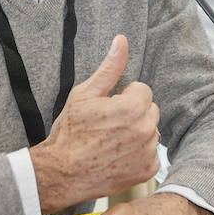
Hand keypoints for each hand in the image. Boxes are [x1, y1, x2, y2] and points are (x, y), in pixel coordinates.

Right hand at [30, 35, 159, 213]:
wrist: (62, 173)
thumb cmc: (70, 133)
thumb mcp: (84, 95)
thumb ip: (109, 68)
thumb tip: (121, 41)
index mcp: (132, 108)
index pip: (143, 90)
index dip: (123, 97)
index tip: (108, 109)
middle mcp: (145, 130)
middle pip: (150, 110)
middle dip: (134, 113)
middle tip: (109, 125)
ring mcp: (147, 152)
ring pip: (151, 131)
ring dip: (138, 132)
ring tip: (112, 141)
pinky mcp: (148, 170)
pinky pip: (151, 153)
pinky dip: (139, 154)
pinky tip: (118, 156)